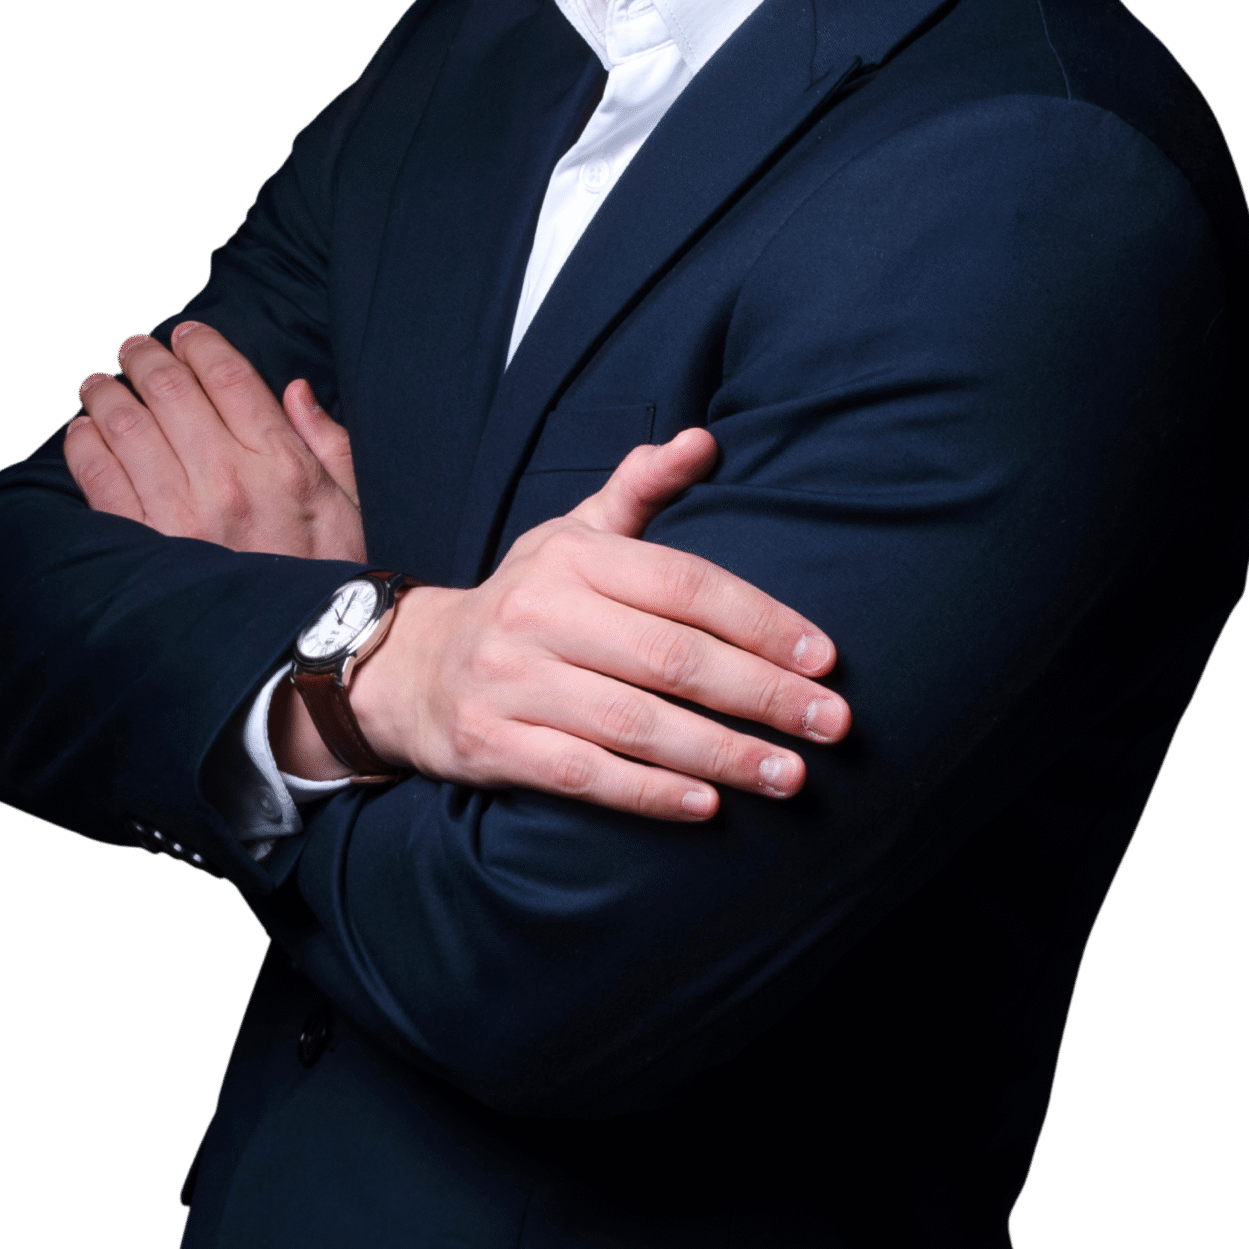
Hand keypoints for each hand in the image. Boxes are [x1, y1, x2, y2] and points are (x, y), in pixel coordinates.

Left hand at [63, 322, 364, 562]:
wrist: (308, 658)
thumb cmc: (334, 577)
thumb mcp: (352, 501)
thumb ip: (326, 439)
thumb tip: (295, 391)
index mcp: (283, 463)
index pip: (229, 376)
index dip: (201, 344)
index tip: (185, 334)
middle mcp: (230, 481)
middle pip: (171, 390)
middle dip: (145, 358)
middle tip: (133, 349)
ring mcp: (183, 517)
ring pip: (127, 426)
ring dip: (107, 394)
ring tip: (99, 385)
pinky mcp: (146, 550)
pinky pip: (100, 479)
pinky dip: (84, 445)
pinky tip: (82, 430)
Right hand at [303, 428, 848, 819]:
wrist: (414, 668)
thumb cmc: (527, 599)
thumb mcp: (574, 534)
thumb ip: (641, 488)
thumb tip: (704, 441)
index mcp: (573, 556)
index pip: (685, 584)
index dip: (761, 621)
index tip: (826, 658)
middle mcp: (541, 612)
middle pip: (671, 657)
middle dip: (762, 694)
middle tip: (833, 725)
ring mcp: (512, 681)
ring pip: (634, 723)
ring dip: (723, 754)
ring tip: (791, 775)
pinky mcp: (492, 744)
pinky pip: (583, 774)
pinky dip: (649, 793)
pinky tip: (707, 807)